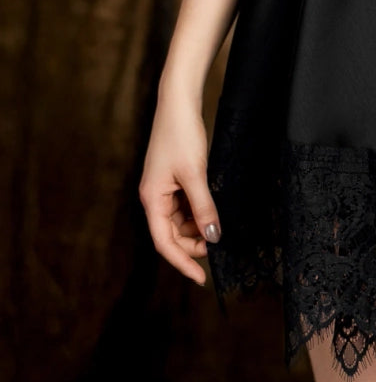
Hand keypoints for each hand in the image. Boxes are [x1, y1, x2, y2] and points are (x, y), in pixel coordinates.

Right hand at [139, 95, 220, 284]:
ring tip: (217, 228)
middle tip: (217, 248)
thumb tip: (213, 238)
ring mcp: (163, 188)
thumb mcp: (195, 174)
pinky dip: (198, 212)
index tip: (201, 279)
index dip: (182, 263)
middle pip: (171, 234)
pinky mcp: (173, 179)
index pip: (164, 242)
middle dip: (193, 245)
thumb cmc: (181, 135)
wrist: (179, 103)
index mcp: (152, 199)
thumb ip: (204, 208)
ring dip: (196, 229)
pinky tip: (211, 212)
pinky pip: (184, 205)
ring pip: (179, 221)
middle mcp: (154, 197)